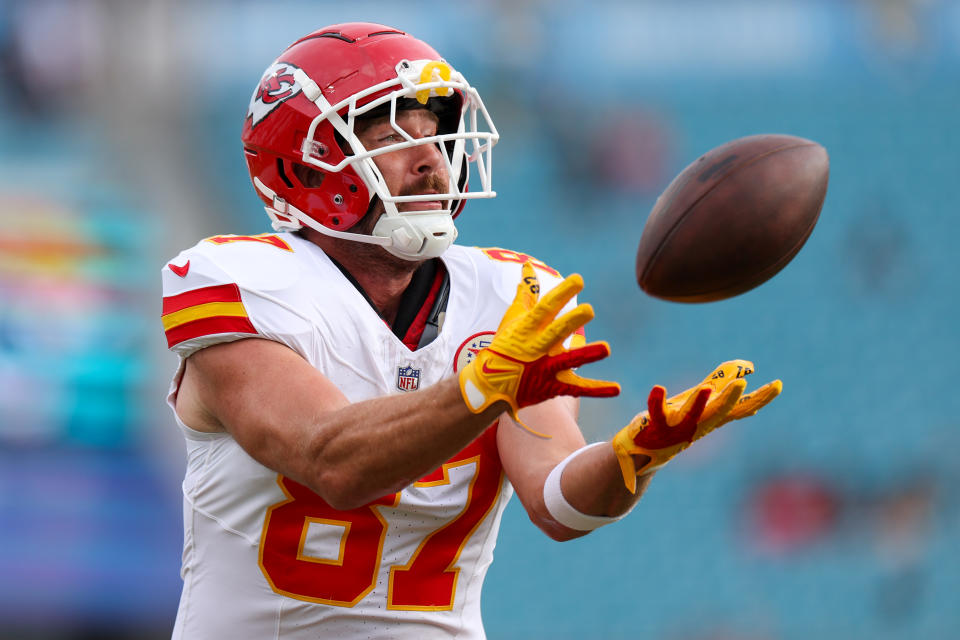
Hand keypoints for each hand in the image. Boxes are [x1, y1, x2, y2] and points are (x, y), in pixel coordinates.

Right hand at [459, 263, 619, 434]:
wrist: (492, 384)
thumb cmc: (505, 346)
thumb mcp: (512, 318)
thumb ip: (526, 293)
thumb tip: (528, 267)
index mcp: (528, 327)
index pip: (546, 307)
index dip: (562, 293)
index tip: (578, 279)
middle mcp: (538, 346)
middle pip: (557, 331)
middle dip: (572, 321)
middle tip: (589, 310)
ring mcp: (546, 368)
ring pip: (569, 360)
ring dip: (587, 354)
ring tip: (606, 348)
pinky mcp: (553, 386)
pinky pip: (577, 388)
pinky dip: (597, 390)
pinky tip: (617, 389)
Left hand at [611, 360, 781, 491]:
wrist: (646, 453)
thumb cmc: (678, 423)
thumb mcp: (702, 402)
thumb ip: (721, 383)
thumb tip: (745, 368)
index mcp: (713, 417)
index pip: (743, 407)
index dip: (761, 397)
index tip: (778, 384)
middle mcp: (699, 423)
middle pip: (721, 412)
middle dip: (732, 398)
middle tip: (744, 382)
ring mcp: (678, 427)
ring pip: (692, 415)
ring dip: (699, 402)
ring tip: (706, 387)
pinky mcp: (655, 426)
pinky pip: (656, 412)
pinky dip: (657, 401)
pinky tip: (658, 389)